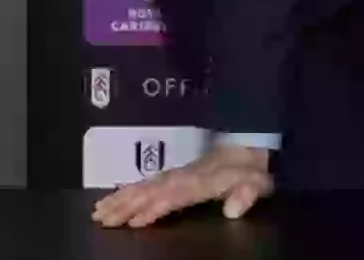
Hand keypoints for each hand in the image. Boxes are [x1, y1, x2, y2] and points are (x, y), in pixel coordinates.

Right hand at [91, 144, 272, 227]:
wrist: (264, 142)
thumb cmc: (261, 169)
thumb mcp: (261, 182)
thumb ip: (247, 194)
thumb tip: (232, 211)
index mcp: (208, 179)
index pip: (177, 195)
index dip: (157, 208)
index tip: (134, 222)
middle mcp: (191, 173)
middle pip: (155, 189)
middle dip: (127, 203)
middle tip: (101, 218)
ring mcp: (186, 170)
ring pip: (150, 183)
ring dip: (123, 196)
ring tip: (100, 210)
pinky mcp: (184, 170)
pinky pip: (154, 179)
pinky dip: (134, 187)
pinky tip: (120, 195)